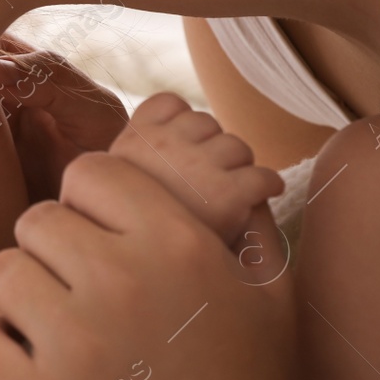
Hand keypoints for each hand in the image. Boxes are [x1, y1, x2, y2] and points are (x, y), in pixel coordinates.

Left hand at [0, 153, 305, 379]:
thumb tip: (236, 174)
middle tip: (75, 297)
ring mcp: (75, 344)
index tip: (99, 244)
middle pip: (37, 221)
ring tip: (51, 333)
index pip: (89, 173)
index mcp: (179, 244)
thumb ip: (246, 226)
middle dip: (52, 254)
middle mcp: (124, 283)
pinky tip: (27, 371)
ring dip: (19, 300)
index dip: (88, 204)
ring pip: (0, 272)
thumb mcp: (270, 299)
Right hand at [108, 92, 283, 245]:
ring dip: (238, 166)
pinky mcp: (229, 194)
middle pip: (206, 122)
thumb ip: (132, 157)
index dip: (180, 121)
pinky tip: (260, 195)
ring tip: (227, 190)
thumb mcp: (111, 186)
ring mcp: (196, 167)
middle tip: (204, 177)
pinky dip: (267, 185)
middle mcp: (163, 146)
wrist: (141, 276)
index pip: (168, 103)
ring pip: (237, 146)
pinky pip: (263, 176)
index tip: (179, 146)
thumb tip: (156, 132)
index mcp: (132, 141)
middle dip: (210, 145)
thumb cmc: (128, 233)